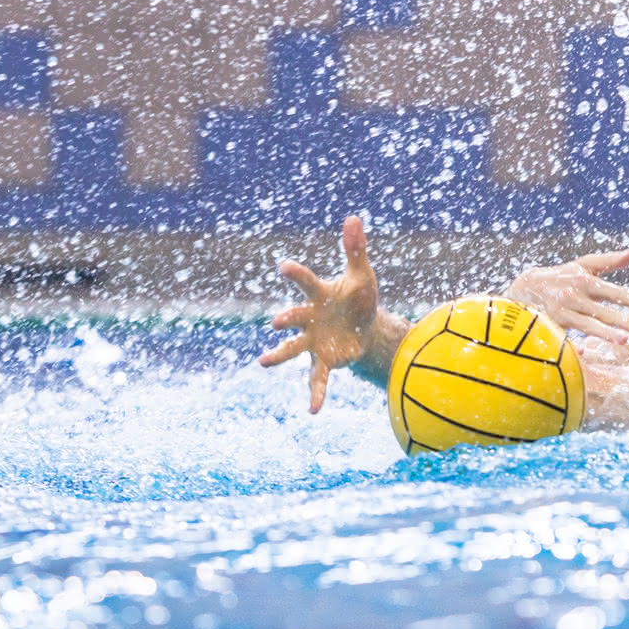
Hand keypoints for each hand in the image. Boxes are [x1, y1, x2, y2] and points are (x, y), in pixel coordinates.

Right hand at [260, 214, 378, 412]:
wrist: (365, 328)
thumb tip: (354, 218)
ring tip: (263, 362)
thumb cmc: (359, 298)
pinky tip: (313, 411)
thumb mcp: (362, 275)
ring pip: (291, 348)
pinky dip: (315, 394)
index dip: (295, 274)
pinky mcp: (322, 360)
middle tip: (275, 321)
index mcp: (318, 294)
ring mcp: (312, 341)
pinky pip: (316, 379)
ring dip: (278, 354)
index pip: (305, 281)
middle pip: (293, 316)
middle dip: (285, 319)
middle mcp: (309, 318)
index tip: (283, 267)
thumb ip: (355, 249)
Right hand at [505, 247, 628, 344]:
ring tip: (624, 341)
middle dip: (627, 321)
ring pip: (588, 324)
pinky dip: (573, 343)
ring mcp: (563, 310)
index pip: (616, 292)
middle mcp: (576, 294)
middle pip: (606, 310)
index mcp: (586, 280)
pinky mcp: (551, 324)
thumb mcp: (583, 265)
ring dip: (606, 333)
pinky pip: (565, 336)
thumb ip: (610, 261)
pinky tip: (585, 352)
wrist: (524, 287)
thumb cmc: (561, 276)